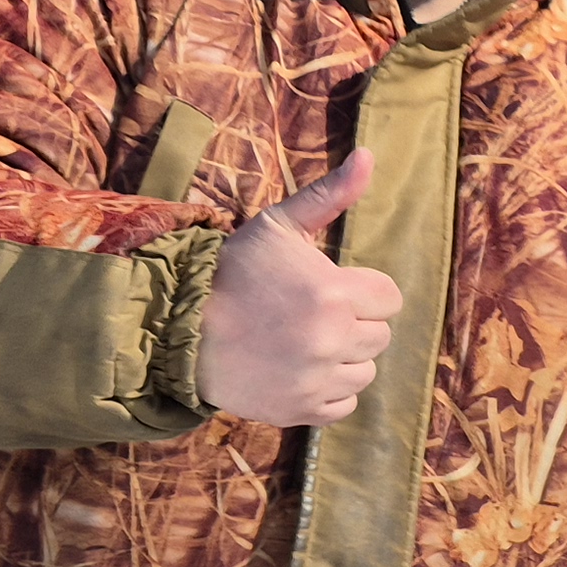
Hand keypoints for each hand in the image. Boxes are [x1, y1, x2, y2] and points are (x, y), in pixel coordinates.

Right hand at [198, 149, 401, 426]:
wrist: (177, 327)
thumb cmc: (232, 272)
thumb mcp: (278, 226)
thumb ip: (330, 194)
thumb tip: (369, 155)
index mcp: (335, 294)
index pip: (388, 298)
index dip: (362, 291)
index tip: (329, 289)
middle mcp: (331, 340)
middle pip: (378, 336)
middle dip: (352, 324)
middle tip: (308, 315)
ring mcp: (316, 380)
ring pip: (363, 372)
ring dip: (342, 359)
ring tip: (301, 342)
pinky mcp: (300, 411)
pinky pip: (343, 406)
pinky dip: (326, 392)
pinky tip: (297, 371)